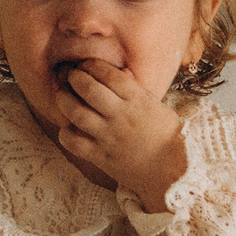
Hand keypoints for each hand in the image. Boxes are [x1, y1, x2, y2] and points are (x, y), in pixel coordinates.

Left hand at [56, 60, 188, 205]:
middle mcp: (122, 116)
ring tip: (62, 96)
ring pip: (76, 113)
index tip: (86, 64)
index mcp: (138, 100)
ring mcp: (109, 137)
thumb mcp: (155, 105)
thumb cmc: (166, 135)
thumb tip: (119, 72)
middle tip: (70, 76)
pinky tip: (68, 127)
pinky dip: (66, 133)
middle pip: (89, 89)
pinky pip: (74, 142)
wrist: (173, 171)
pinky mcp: (101, 157)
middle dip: (74, 77)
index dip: (92, 65)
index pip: (109, 75)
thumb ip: (135, 90)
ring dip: (64, 100)